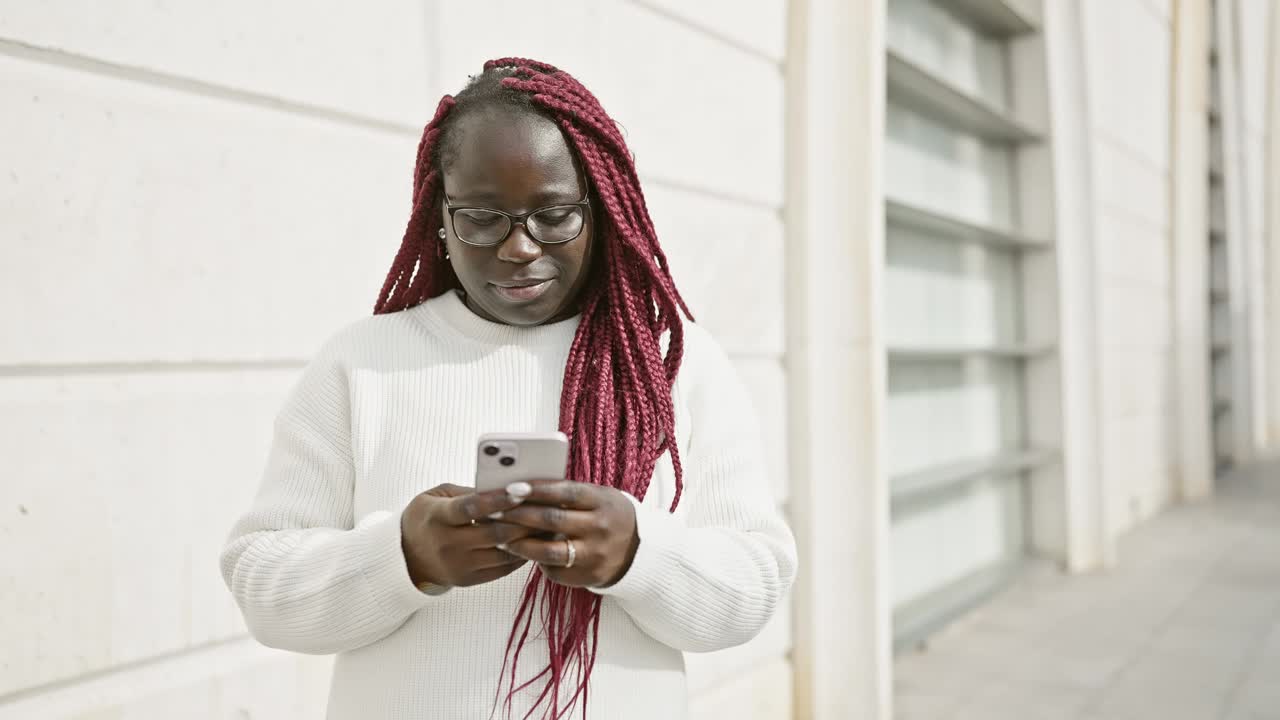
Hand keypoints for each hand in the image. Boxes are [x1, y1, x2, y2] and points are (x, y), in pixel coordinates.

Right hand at [400, 483, 538, 587]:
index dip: (498, 500)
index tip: (521, 489)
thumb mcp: (438, 496)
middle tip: (547, 506)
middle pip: (495, 534)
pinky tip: (535, 541)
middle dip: (524, 520)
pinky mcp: (469, 580)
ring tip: (548, 524)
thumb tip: (505, 487)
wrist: (405, 557)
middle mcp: (448, 545)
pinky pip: (503, 569)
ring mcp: (459, 566)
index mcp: (438, 518)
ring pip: (504, 554)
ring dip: (529, 539)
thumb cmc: (427, 517)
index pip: (471, 509)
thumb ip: (468, 491)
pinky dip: (522, 555)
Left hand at [493, 481, 639, 587]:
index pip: (564, 493)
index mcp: (602, 502)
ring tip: (500, 538)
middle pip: (552, 520)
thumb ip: (570, 494)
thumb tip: (526, 488)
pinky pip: (554, 570)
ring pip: (548, 551)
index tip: (511, 487)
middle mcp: (599, 528)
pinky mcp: (588, 577)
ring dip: (520, 544)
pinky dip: (536, 561)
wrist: (640, 552)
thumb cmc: (609, 516)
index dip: (536, 490)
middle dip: (519, 515)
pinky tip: (522, 554)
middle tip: (495, 511)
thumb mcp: (599, 497)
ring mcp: (594, 555)